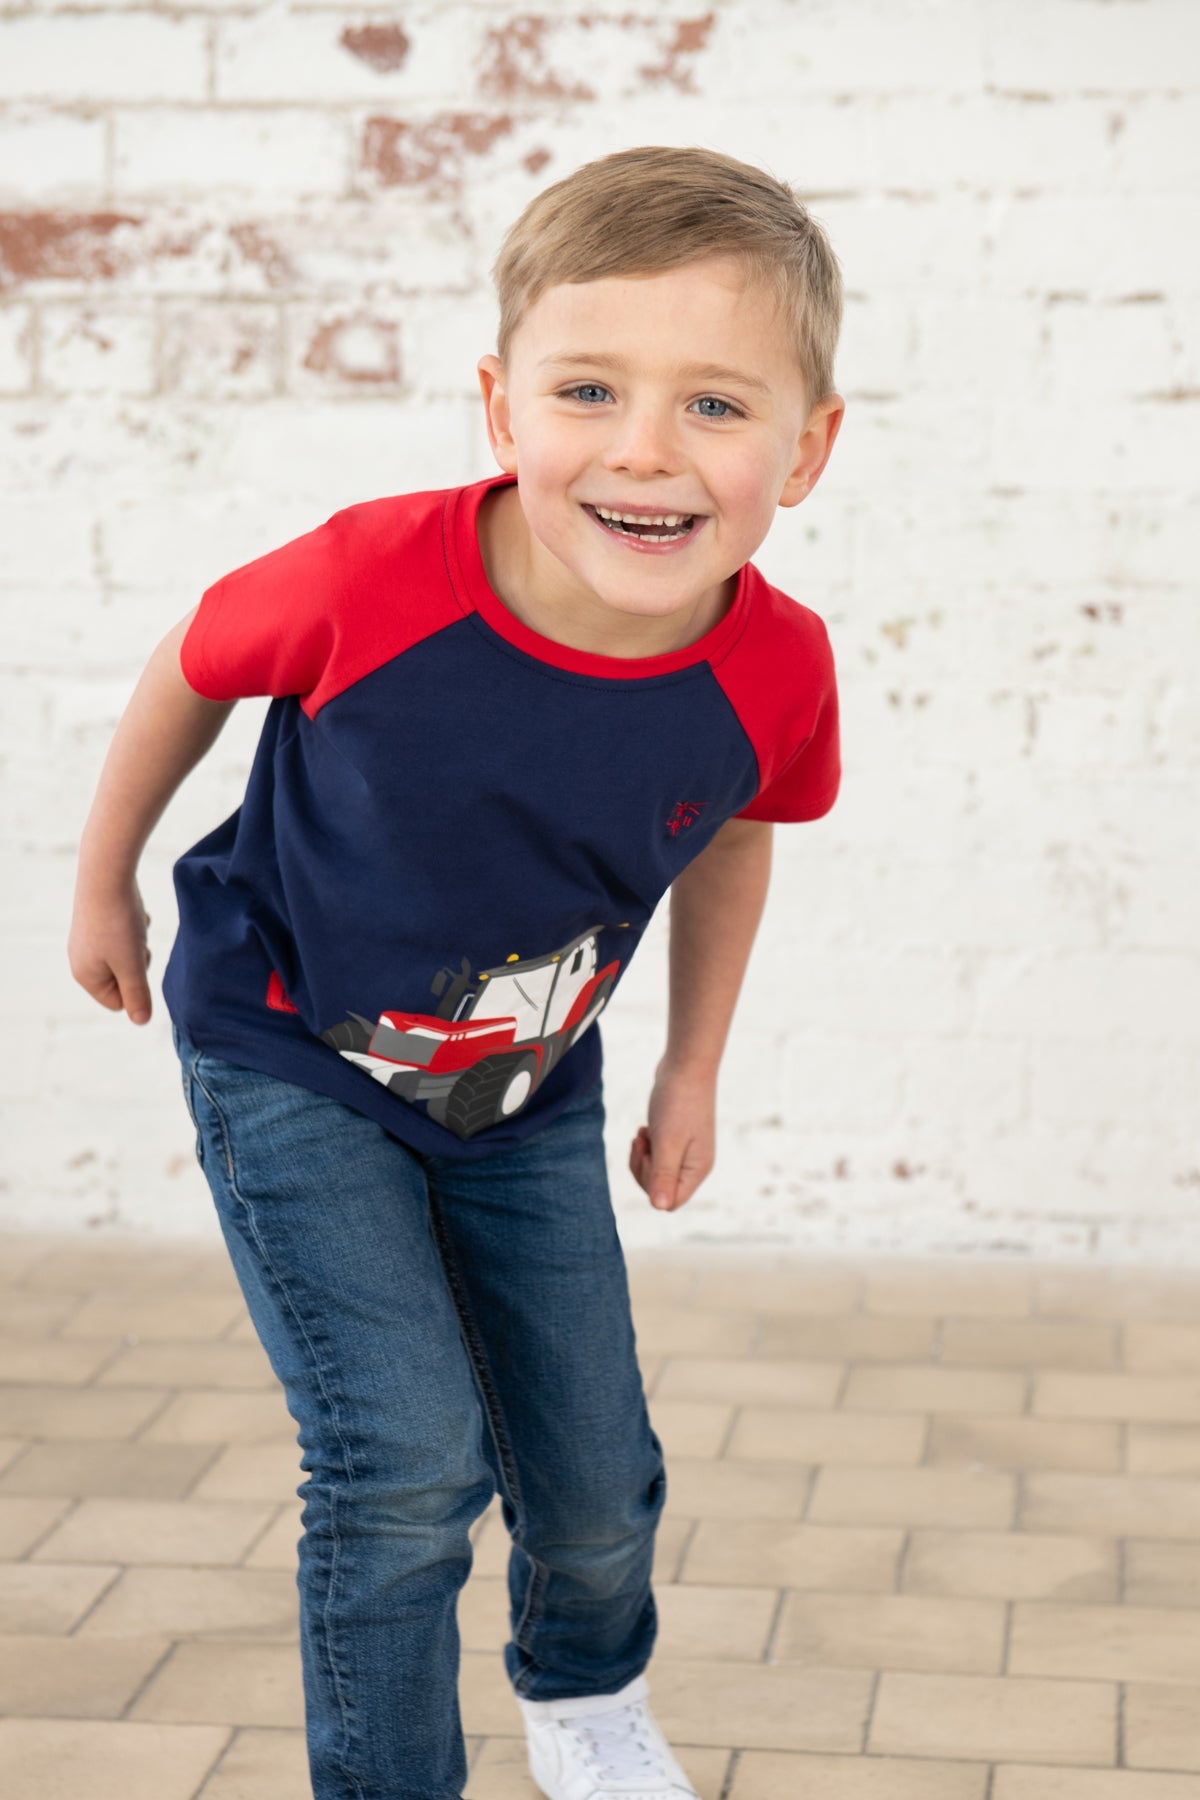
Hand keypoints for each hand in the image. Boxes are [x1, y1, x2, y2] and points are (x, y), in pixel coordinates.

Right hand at [67, 874, 154, 1025]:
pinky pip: (126, 933)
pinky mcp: (98, 921)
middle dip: (137, 962)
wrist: (106, 873)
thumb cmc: (119, 923)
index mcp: (85, 976)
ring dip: (138, 942)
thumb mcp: (132, 965)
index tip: (136, 963)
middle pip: (124, 978)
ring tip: (132, 925)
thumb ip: (138, 996)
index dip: (134, 987)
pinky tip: (131, 911)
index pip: (117, 1003)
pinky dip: (135, 924)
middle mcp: (81, 959)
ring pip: (127, 955)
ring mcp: (88, 939)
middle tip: (136, 943)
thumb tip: (141, 1021)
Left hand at [629, 1060, 716, 1213]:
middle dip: (644, 1168)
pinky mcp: (678, 1137)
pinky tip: (645, 1128)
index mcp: (697, 1169)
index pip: (671, 1201)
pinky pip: (656, 1155)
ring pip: (656, 1171)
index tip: (649, 1155)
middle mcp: (694, 1164)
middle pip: (660, 1188)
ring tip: (643, 1133)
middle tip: (642, 1141)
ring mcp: (687, 1151)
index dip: (652, 1185)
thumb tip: (659, 1207)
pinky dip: (647, 1145)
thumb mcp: (667, 1142)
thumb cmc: (678, 1102)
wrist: (686, 1065)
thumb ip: (663, 1175)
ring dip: (643, 1155)